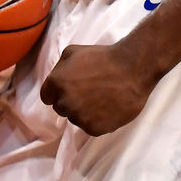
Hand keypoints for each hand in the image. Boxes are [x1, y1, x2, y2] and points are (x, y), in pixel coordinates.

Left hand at [40, 43, 154, 136]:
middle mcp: (65, 103)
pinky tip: (108, 107)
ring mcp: (79, 117)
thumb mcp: (73, 51)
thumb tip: (54, 81)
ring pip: (76, 119)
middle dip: (71, 101)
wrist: (133, 68)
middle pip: (61, 109)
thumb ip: (59, 68)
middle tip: (90, 91)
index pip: (47, 97)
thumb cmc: (104, 57)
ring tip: (101, 98)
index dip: (59, 92)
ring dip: (84, 112)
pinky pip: (90, 127)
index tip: (72, 88)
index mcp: (57, 83)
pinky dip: (98, 120)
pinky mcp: (94, 128)